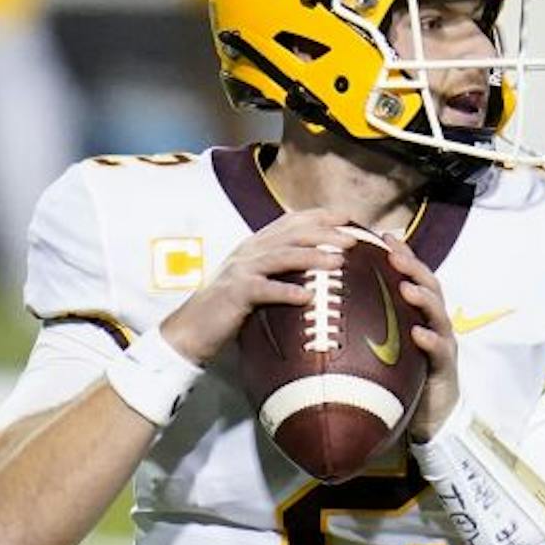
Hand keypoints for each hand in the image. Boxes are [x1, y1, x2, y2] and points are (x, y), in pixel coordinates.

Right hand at [159, 209, 354, 365]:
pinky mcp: (235, 293)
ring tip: (339, 262)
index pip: (291, 221)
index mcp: (256, 245)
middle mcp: (250, 251)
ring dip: (312, 257)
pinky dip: (287, 292)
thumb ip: (281, 271)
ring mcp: (241, 270)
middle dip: (325, 233)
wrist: (190, 329)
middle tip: (354, 239)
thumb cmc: (229, 308)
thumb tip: (319, 272)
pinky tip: (308, 297)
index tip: (348, 216)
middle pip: (292, 234)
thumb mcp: (257, 281)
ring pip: (281, 256)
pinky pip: (264, 290)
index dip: (320, 216)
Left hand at [377, 231, 460, 440]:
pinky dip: (430, 340)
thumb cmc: (399, 377)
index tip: (380, 235)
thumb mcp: (379, 347)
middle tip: (393, 254)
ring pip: (438, 313)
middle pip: (429, 285)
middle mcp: (433, 322)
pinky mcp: (445, 367)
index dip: (400, 254)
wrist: (428, 415)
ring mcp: (442, 342)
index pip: (411, 276)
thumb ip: (362, 325)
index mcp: (416, 313)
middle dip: (413, 267)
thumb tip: (321, 310)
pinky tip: (418, 335)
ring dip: (423, 298)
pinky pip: (441, 350)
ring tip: (406, 288)